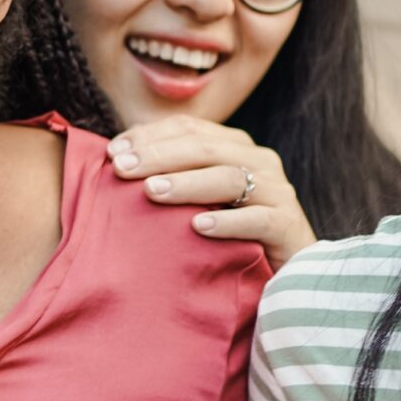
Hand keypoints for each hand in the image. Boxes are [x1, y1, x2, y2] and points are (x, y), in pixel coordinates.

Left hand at [107, 117, 316, 269]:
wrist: (288, 272)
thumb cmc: (232, 233)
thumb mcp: (200, 199)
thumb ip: (171, 176)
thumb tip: (116, 160)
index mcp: (235, 147)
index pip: (189, 129)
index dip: (150, 136)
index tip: (112, 152)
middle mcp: (259, 161)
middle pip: (205, 148)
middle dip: (159, 156)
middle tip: (122, 168)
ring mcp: (276, 191)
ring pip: (229, 178)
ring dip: (187, 183)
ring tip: (151, 191)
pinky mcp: (287, 226)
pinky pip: (258, 220)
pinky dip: (227, 222)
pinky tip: (198, 227)